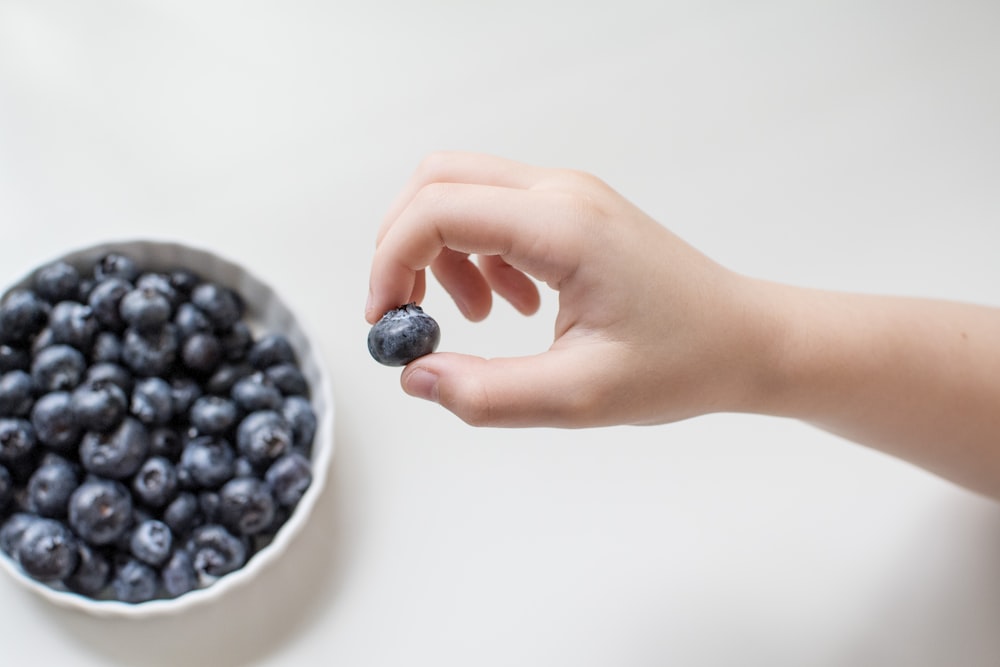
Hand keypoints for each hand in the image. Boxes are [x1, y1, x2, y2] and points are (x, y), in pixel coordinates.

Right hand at [366, 152, 774, 426]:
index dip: (390, 263)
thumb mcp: (578, 398)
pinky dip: (477, 254)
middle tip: (411, 315)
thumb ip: (487, 394)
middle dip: (403, 246)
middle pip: (438, 181)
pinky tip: (511, 305)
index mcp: (562, 228)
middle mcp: (561, 193)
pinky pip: (496, 210)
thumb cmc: (680, 364)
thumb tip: (415, 376)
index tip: (387, 324)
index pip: (437, 210)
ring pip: (463, 191)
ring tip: (478, 320)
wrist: (746, 339)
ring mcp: (570, 195)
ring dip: (442, 253)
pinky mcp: (575, 210)